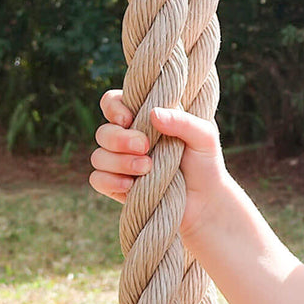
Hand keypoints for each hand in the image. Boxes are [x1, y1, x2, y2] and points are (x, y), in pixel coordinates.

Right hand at [89, 89, 228, 241]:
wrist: (206, 200)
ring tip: (147, 168)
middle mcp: (129, 138)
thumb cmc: (205, 162)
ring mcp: (121, 163)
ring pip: (98, 156)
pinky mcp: (118, 186)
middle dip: (119, 139)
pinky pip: (97, 180)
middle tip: (145, 146)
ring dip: (119, 162)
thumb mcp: (204, 136)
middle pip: (103, 132)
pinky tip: (131, 185)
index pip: (114, 102)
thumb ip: (183, 121)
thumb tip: (153, 113)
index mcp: (145, 119)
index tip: (129, 118)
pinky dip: (111, 181)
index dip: (114, 107)